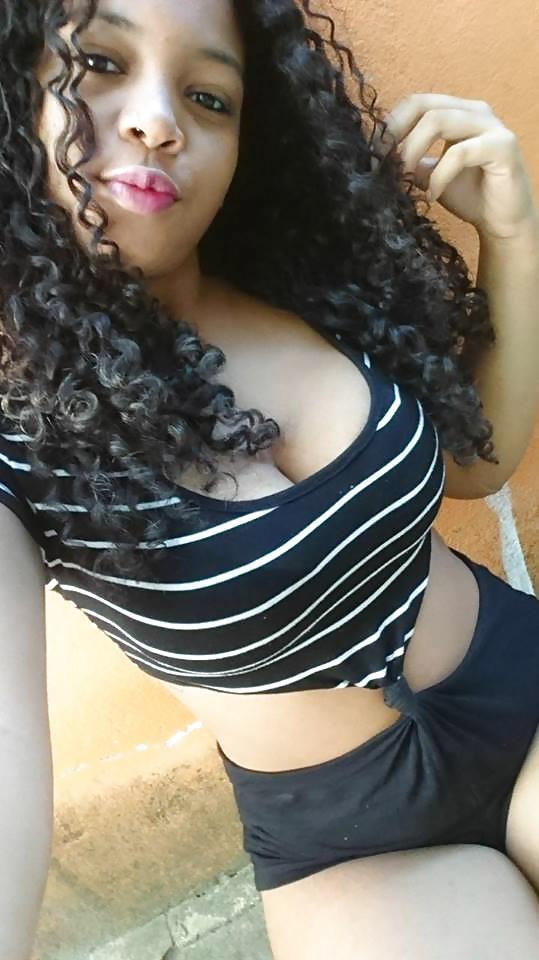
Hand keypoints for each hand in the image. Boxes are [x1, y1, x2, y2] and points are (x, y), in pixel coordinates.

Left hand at [372, 93, 537, 240]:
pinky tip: (432, 195)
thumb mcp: (431, 175)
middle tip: (382, 165)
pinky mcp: (503, 147)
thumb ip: (411, 162)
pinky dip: (439, 175)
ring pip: (439, 121)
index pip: (416, 102)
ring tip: (403, 178)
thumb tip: (378, 160)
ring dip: (413, 151)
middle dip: (397, 136)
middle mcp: (475, 111)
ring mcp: (491, 126)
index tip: (372, 154)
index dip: (391, 124)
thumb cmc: (470, 196)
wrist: (503, 222)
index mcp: (457, 112)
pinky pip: (460, 153)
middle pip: (425, 106)